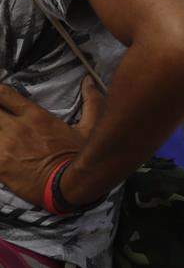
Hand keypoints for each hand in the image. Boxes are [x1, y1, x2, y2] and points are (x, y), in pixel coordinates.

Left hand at [0, 77, 103, 207]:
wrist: (69, 185)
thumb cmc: (79, 156)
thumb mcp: (89, 127)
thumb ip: (90, 102)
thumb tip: (89, 82)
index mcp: (35, 116)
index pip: (3, 94)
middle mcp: (16, 128)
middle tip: (1, 119)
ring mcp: (4, 147)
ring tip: (2, 137)